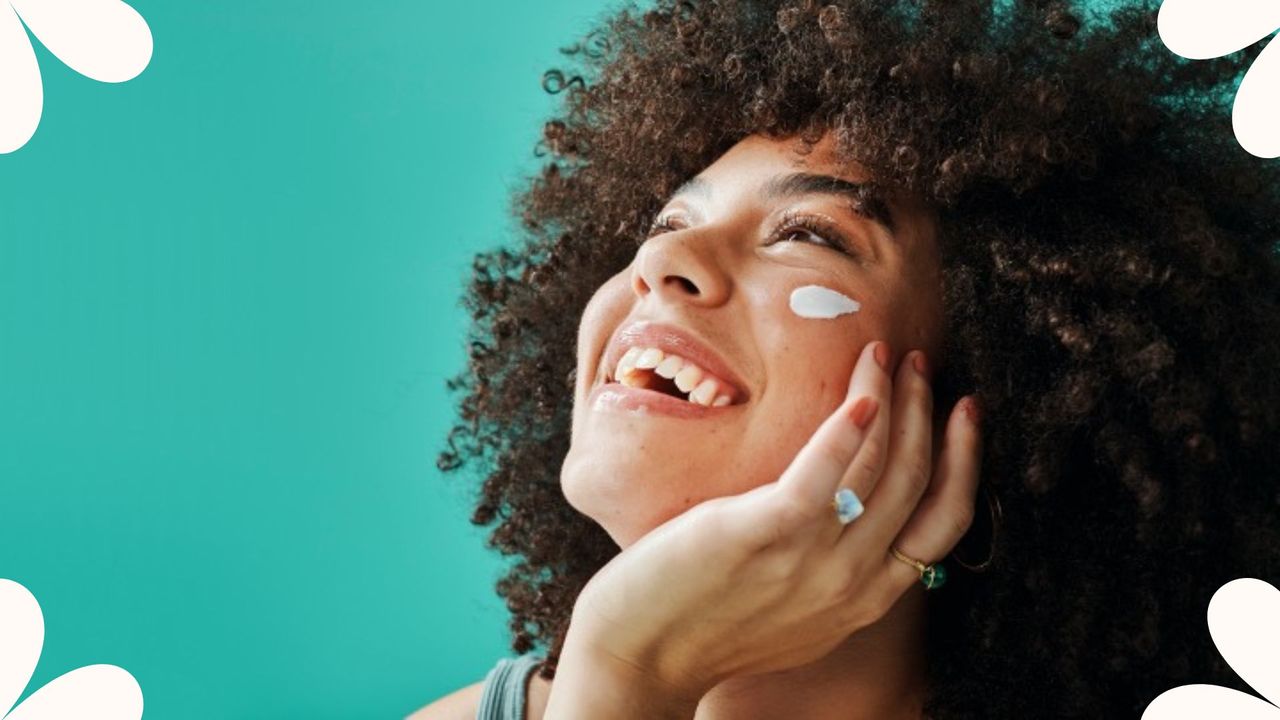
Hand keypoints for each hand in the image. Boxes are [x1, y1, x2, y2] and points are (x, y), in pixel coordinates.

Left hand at [557, 340, 983, 708]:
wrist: (641, 656)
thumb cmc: (707, 624)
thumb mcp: (797, 613)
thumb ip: (833, 572)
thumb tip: (849, 515)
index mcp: (866, 598)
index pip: (943, 522)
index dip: (963, 460)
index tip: (962, 412)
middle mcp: (853, 582)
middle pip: (917, 481)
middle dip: (928, 412)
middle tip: (919, 364)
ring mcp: (812, 559)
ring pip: (881, 466)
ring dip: (893, 400)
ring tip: (886, 357)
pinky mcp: (765, 533)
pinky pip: (823, 472)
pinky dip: (849, 426)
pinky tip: (860, 391)